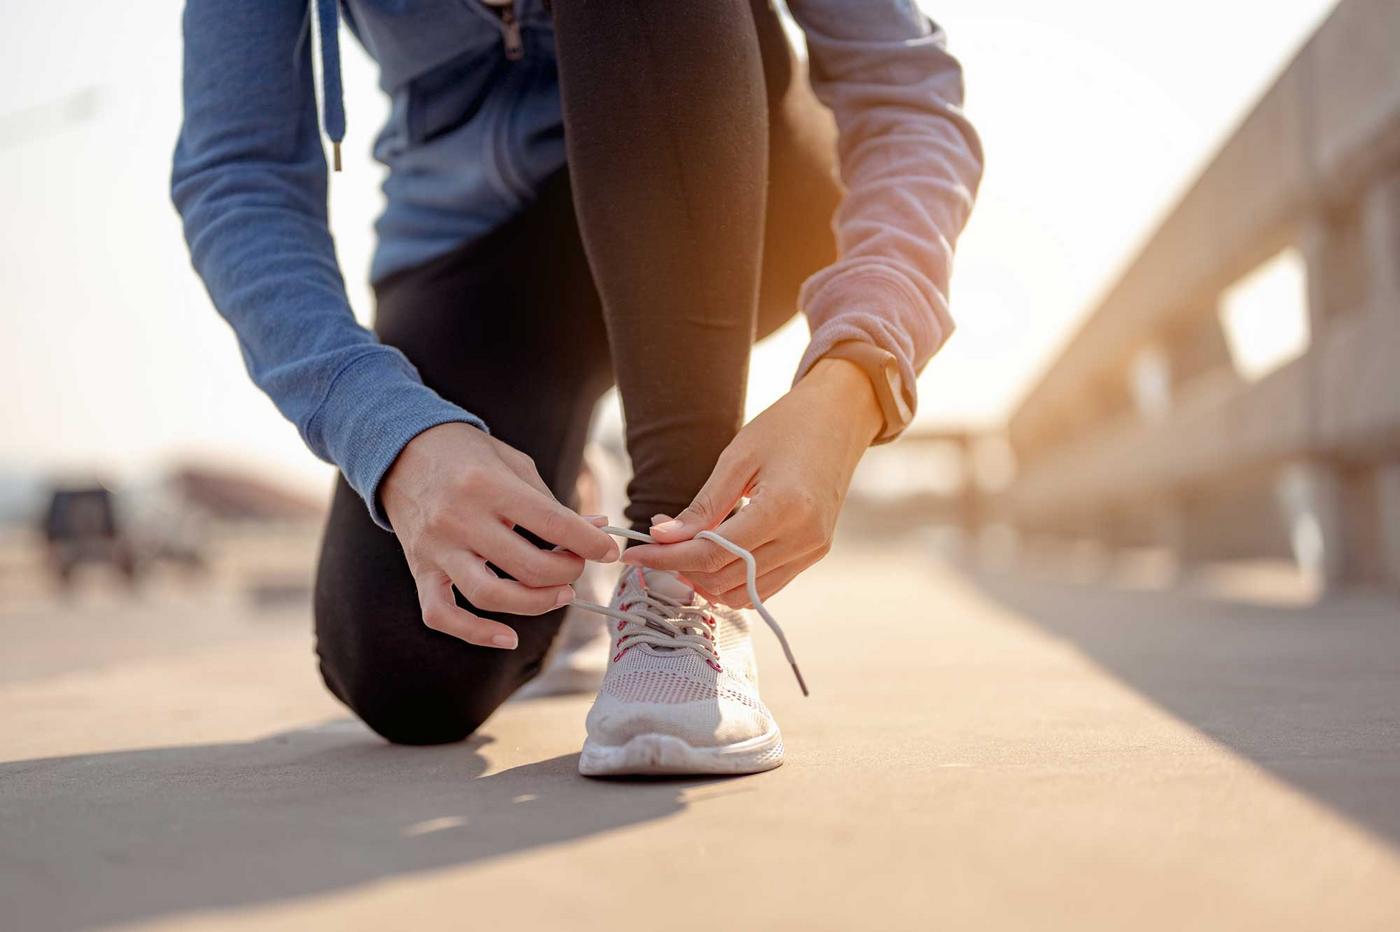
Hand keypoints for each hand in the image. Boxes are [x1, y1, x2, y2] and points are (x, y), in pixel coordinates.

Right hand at [381, 423, 618, 648]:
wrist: (401, 449)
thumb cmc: (466, 453)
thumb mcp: (513, 463)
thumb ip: (550, 501)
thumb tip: (594, 529)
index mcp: (488, 485)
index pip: (552, 524)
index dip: (589, 543)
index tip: (609, 551)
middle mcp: (459, 518)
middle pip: (528, 567)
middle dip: (568, 572)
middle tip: (578, 566)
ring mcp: (436, 548)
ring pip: (491, 596)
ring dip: (536, 604)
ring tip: (560, 595)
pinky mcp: (420, 569)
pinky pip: (442, 614)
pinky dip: (475, 633)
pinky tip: (507, 637)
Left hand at [623, 357, 883, 605]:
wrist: (840, 417)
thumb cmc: (787, 427)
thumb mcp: (737, 458)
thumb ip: (703, 506)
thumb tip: (662, 537)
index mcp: (784, 508)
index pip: (713, 554)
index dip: (668, 558)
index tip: (633, 554)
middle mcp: (804, 538)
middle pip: (726, 578)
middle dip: (682, 568)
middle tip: (654, 544)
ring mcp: (812, 550)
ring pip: (744, 592)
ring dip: (706, 580)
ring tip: (681, 550)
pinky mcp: (814, 553)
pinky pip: (765, 585)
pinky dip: (732, 579)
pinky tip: (711, 556)